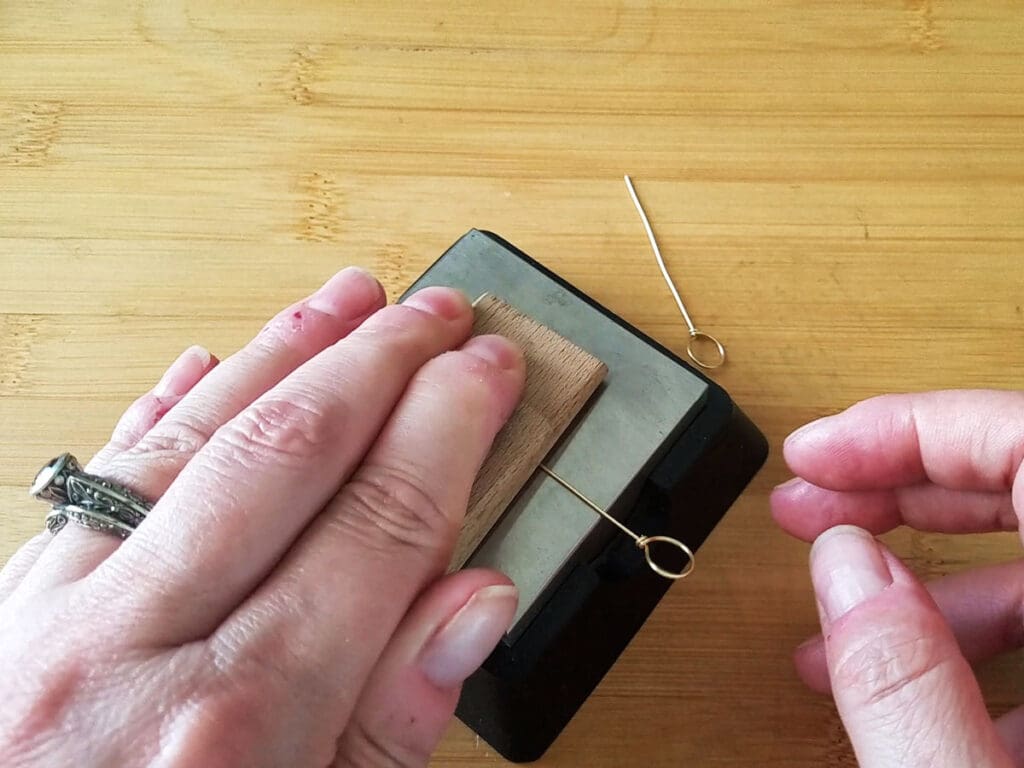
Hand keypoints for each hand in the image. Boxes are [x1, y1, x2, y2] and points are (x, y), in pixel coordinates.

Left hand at [0, 268, 524, 766]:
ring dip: (279, 352)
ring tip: (343, 299)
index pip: (381, 523)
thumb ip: (397, 721)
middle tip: (436, 310)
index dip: (449, 429)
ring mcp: (57, 625)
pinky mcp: (8, 617)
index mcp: (240, 727)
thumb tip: (475, 600)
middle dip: (378, 363)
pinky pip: (94, 484)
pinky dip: (160, 412)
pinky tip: (204, 363)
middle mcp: (139, 655)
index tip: (486, 373)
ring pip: (189, 442)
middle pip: (287, 454)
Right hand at [772, 390, 1023, 766]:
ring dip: (919, 582)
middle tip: (806, 506)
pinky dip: (963, 648)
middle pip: (1023, 486)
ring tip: (830, 616)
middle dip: (898, 490)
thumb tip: (845, 567)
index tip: (818, 453)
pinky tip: (898, 692)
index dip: (912, 430)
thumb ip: (908, 691)